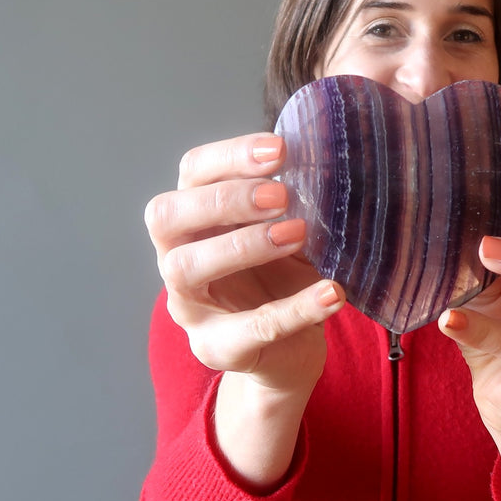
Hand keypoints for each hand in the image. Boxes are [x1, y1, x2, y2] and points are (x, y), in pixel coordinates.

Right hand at [144, 133, 344, 394]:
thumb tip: (332, 160)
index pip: (193, 172)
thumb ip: (296, 202)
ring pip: (185, 267)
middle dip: (225, 198)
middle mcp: (176, 257)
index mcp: (194, 219)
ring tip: (299, 233)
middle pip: (167, 215)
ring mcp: (189, 306)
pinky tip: (331, 292)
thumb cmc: (284, 279)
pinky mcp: (217, 347)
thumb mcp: (290, 232)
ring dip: (243, 244)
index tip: (281, 149)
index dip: (230, 156)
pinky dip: (295, 308)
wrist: (291, 351)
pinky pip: (250, 327)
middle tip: (282, 194)